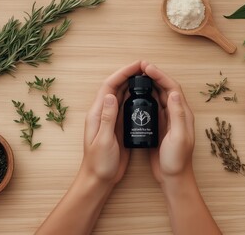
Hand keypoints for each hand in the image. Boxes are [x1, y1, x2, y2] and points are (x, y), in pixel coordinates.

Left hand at [81, 60, 144, 184]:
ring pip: (122, 96)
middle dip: (129, 75)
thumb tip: (112, 95)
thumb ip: (107, 118)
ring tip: (147, 77)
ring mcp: (111, 120)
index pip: (109, 86)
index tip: (137, 66)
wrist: (99, 179)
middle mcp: (104, 113)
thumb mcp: (103, 140)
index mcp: (97, 114)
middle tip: (145, 68)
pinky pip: (126, 108)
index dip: (122, 73)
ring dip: (132, 85)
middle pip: (116, 87)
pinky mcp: (118, 127)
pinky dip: (134, 99)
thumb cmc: (99, 163)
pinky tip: (144, 97)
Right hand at [142, 63, 194, 183]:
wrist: (172, 176)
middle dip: (154, 76)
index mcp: (182, 114)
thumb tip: (173, 92)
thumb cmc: (177, 159)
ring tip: (137, 77)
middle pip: (165, 88)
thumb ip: (177, 115)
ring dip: (150, 85)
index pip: (172, 88)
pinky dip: (146, 98)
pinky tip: (136, 96)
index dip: (160, 75)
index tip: (147, 68)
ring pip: (159, 96)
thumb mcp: (178, 137)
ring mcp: (167, 120)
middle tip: (140, 68)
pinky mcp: (160, 126)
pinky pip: (153, 107)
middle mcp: (176, 114)